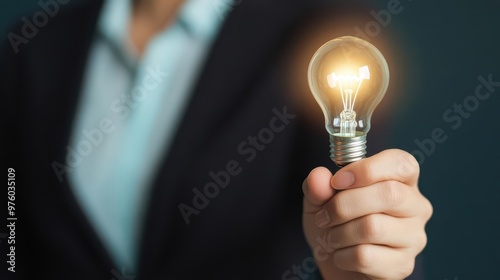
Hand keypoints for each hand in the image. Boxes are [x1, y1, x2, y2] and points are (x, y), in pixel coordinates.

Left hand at [302, 149, 432, 279]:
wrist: (336, 263)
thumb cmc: (335, 223)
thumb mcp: (319, 199)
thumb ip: (318, 185)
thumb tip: (318, 177)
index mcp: (401, 180)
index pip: (401, 163)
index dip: (367, 169)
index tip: (337, 181)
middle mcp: (416, 206)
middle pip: (389, 194)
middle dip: (344, 205)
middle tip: (323, 216)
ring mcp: (413, 237)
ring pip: (374, 227)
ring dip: (339, 233)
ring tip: (330, 237)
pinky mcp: (403, 265)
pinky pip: (366, 257)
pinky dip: (342, 256)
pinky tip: (341, 255)